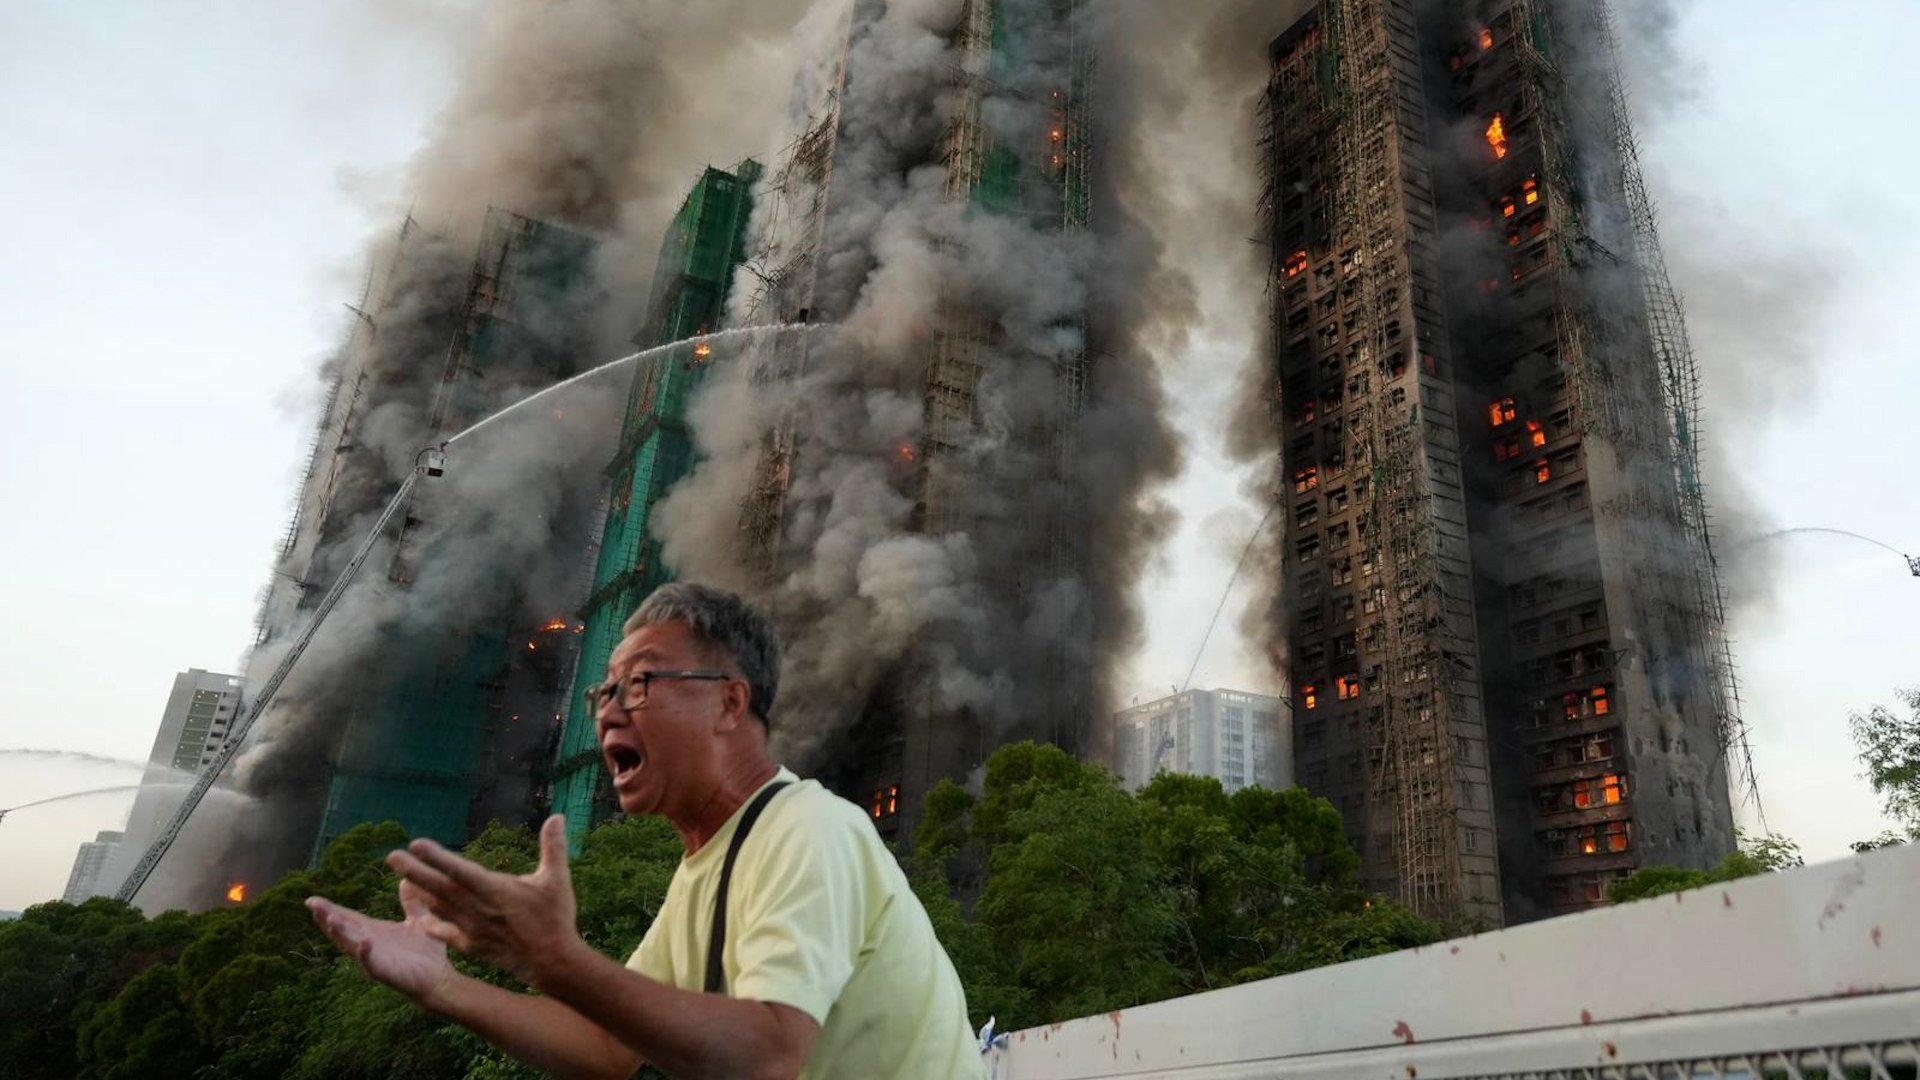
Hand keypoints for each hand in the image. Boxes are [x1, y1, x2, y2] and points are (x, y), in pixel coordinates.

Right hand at [307, 880, 456, 1005]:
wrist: (440, 976)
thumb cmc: (427, 950)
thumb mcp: (418, 920)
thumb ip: (411, 902)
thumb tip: (405, 880)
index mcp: (373, 931)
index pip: (347, 918)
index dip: (330, 909)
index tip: (311, 899)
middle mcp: (368, 944)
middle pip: (342, 930)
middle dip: (326, 918)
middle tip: (312, 905)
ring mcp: (374, 959)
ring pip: (351, 946)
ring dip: (340, 933)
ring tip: (330, 919)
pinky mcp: (386, 973)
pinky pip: (372, 963)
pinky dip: (366, 954)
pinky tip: (363, 942)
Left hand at [387, 814, 581, 985]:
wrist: (552, 962)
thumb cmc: (556, 918)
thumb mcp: (557, 880)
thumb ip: (553, 847)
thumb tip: (557, 816)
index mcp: (494, 890)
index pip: (459, 869)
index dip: (437, 856)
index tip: (415, 843)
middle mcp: (477, 908)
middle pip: (440, 887)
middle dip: (414, 871)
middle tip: (391, 857)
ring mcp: (471, 928)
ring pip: (439, 908)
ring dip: (419, 893)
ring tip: (401, 880)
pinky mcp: (472, 945)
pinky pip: (445, 933)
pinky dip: (431, 925)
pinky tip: (419, 920)